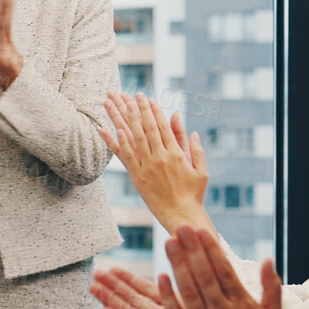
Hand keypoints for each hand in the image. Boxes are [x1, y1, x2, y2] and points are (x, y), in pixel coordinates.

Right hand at [90, 266, 189, 308]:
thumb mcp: (206, 301)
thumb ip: (193, 282)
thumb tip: (188, 257)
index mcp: (173, 307)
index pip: (146, 289)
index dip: (129, 278)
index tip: (113, 268)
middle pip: (132, 300)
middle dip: (113, 287)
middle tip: (96, 274)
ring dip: (111, 300)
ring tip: (93, 288)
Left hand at [99, 92, 211, 235]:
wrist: (181, 214)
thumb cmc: (193, 193)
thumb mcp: (200, 168)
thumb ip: (192, 146)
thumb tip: (183, 122)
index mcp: (176, 153)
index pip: (162, 127)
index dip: (153, 111)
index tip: (147, 98)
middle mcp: (159, 157)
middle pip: (145, 128)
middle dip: (137, 109)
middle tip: (129, 93)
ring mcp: (147, 167)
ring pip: (132, 138)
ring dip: (122, 119)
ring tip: (115, 104)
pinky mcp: (137, 177)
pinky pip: (124, 157)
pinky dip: (116, 142)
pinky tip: (108, 129)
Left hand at [160, 225, 281, 308]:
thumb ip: (272, 288)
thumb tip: (267, 260)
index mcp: (242, 306)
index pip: (224, 271)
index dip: (211, 249)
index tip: (201, 231)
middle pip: (204, 276)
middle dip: (192, 250)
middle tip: (179, 227)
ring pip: (188, 291)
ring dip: (177, 265)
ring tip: (169, 243)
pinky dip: (168, 296)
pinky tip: (161, 276)